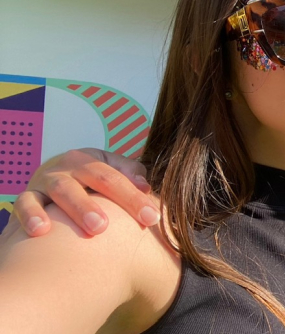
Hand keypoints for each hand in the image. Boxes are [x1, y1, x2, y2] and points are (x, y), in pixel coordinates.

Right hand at [13, 148, 159, 236]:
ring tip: (97, 228)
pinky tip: (41, 230)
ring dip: (80, 207)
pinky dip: (31, 215)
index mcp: (93, 159)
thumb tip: (146, 186)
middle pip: (98, 178)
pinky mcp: (27, 195)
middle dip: (120, 199)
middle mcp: (70, 165)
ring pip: (64, 190)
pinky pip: (26, 204)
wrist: (43, 187)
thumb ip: (129, 176)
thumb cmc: (85, 185)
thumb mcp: (107, 173)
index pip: (119, 176)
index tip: (153, 217)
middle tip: (140, 220)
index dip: (137, 196)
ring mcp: (47, 179)